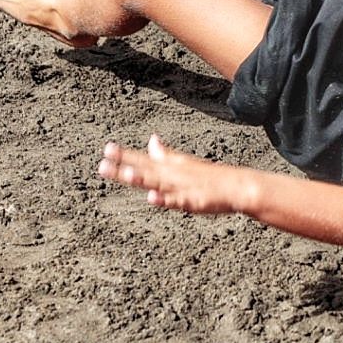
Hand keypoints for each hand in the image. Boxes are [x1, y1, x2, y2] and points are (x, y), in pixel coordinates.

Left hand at [98, 135, 246, 213]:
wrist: (239, 186)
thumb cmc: (210, 177)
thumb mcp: (185, 164)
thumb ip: (165, 154)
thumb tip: (152, 140)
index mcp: (171, 167)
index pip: (144, 160)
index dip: (125, 155)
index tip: (107, 149)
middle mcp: (174, 175)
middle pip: (146, 170)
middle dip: (126, 165)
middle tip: (104, 161)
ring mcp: (184, 187)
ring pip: (160, 183)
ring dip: (142, 179)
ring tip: (125, 174)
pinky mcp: (194, 201)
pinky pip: (177, 201)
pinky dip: (165, 200)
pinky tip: (152, 198)